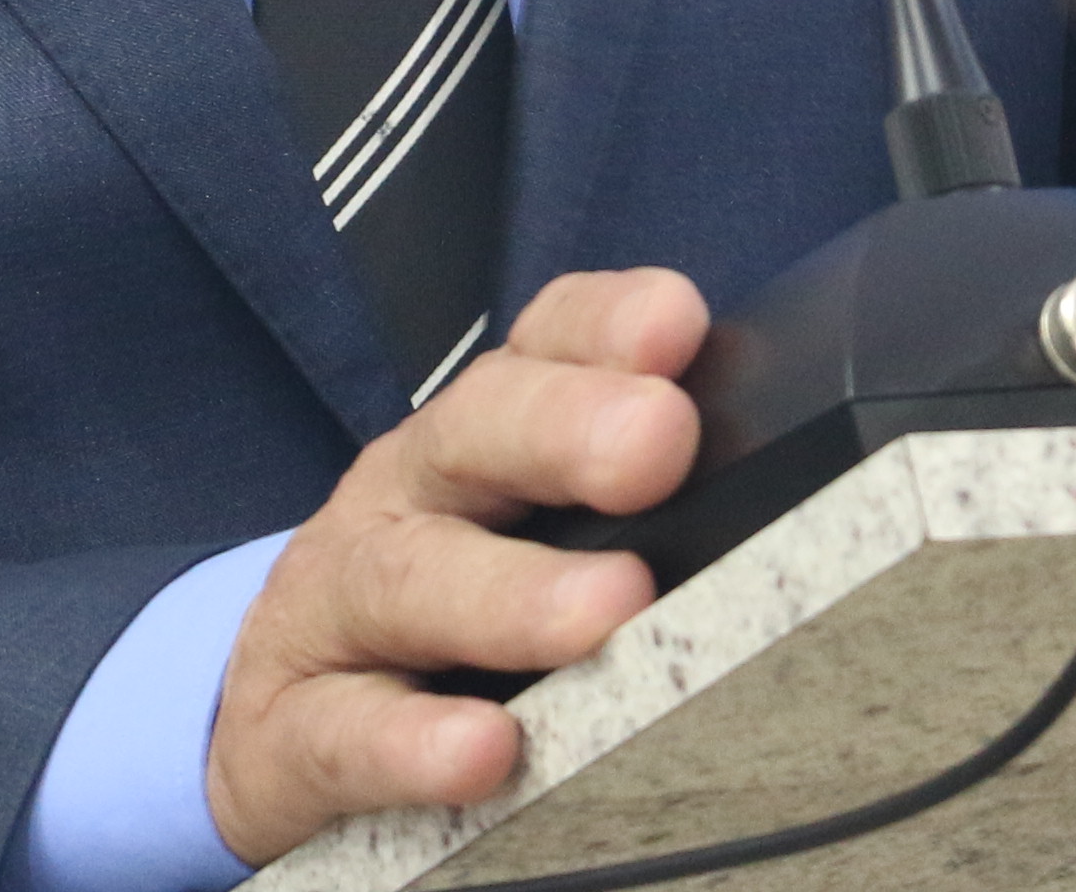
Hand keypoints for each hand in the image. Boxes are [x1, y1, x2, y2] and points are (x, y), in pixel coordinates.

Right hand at [203, 266, 708, 863]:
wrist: (276, 711)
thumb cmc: (438, 609)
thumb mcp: (522, 526)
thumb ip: (635, 500)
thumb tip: (799, 497)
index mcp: (479, 440)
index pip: (541, 346)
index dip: (604, 328)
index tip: (677, 324)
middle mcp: (407, 494)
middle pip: (476, 434)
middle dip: (566, 428)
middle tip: (658, 440)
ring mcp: (337, 606)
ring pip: (412, 581)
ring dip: (509, 594)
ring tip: (604, 609)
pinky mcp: (293, 727)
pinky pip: (346, 732)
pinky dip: (413, 745)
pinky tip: (482, 752)